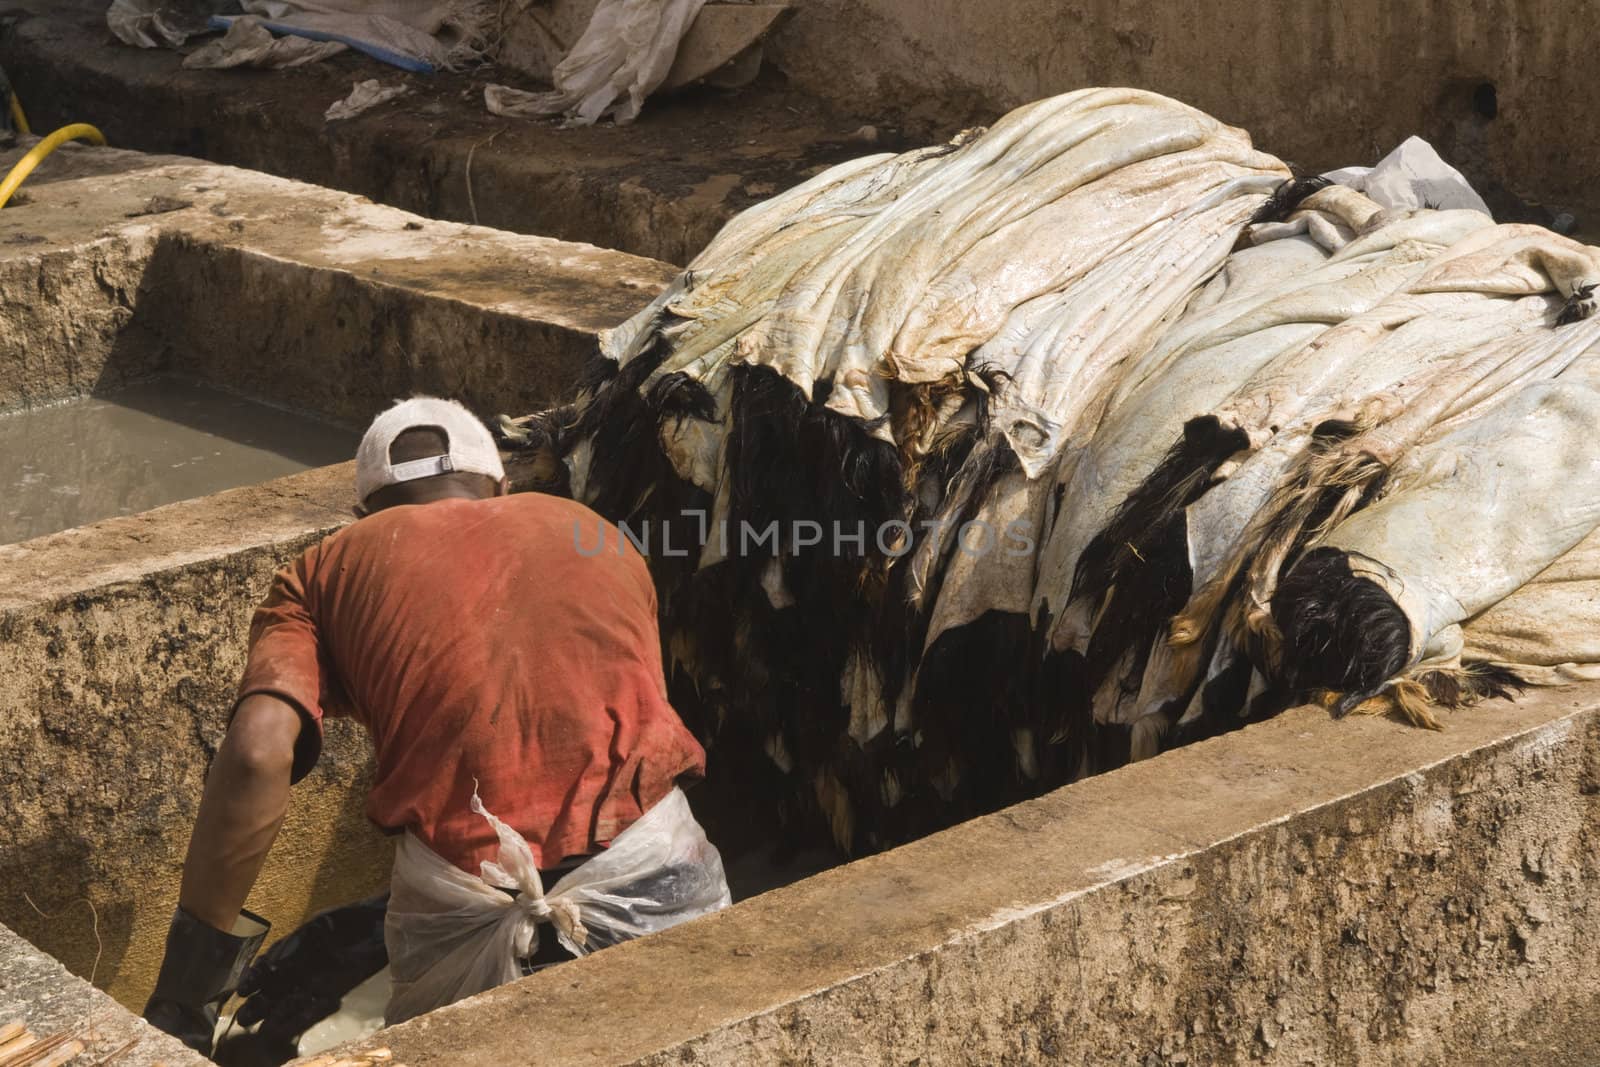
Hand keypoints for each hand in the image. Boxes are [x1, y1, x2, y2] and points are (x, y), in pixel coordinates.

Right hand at [232, 894, 389, 1041]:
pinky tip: (291, 1021)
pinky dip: (302, 1015)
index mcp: (291, 950)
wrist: (380, 923)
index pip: (265, 967)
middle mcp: (299, 968)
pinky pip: (313, 1007)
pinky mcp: (334, 991)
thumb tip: (272, 966)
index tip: (242, 990)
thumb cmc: (348, 919)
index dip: (252, 979)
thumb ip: (296, 944)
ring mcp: (315, 981)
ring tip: (260, 1026)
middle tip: (244, 1017)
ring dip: (275, 1014)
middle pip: (272, 990)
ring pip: (288, 1002)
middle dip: (257, 1004)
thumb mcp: (319, 926)